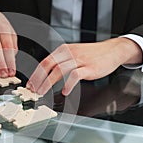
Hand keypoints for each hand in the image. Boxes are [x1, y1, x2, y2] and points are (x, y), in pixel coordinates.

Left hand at [27, 38, 142, 95]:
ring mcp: (79, 60)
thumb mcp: (73, 54)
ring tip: (43, 92)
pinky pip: (75, 75)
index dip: (36, 74)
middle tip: (33, 89)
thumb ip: (61, 62)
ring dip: (48, 82)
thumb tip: (47, 75)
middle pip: (48, 65)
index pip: (45, 61)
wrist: (112, 50)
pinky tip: (65, 92)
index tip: (30, 84)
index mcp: (63, 50)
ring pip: (59, 70)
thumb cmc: (92, 54)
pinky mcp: (89, 67)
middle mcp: (69, 53)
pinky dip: (68, 84)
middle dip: (38, 78)